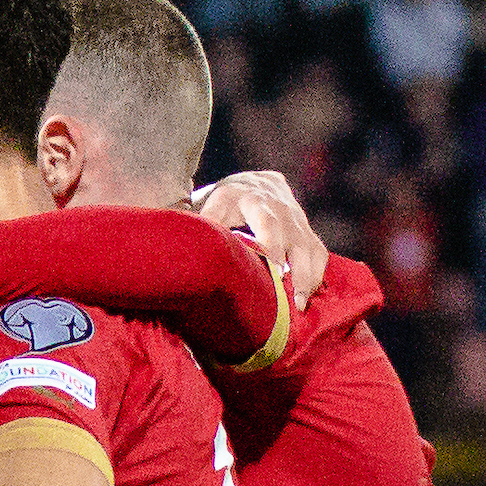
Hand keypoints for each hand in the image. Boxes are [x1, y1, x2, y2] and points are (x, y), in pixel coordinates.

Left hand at [188, 168, 328, 312]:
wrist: (253, 182)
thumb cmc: (216, 208)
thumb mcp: (200, 211)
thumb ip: (189, 230)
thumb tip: (168, 257)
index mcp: (230, 194)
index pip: (225, 207)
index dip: (225, 228)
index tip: (235, 255)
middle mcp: (264, 199)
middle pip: (271, 223)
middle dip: (275, 251)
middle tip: (277, 280)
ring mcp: (289, 212)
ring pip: (302, 240)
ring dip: (303, 272)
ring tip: (299, 302)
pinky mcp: (304, 226)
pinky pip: (317, 249)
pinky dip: (316, 272)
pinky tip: (311, 295)